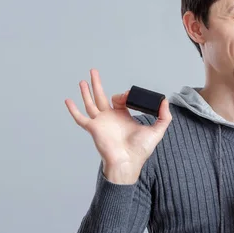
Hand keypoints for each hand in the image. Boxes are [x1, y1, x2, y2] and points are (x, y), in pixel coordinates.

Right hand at [65, 69, 171, 184]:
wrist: (128, 161)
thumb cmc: (141, 150)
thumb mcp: (157, 130)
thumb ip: (164, 116)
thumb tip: (165, 101)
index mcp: (123, 117)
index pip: (119, 99)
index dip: (123, 94)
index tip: (128, 95)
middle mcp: (110, 118)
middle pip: (101, 96)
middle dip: (97, 83)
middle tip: (94, 71)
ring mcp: (100, 122)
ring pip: (90, 103)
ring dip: (86, 92)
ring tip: (83, 80)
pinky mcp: (93, 128)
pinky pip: (80, 118)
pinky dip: (73, 110)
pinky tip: (68, 100)